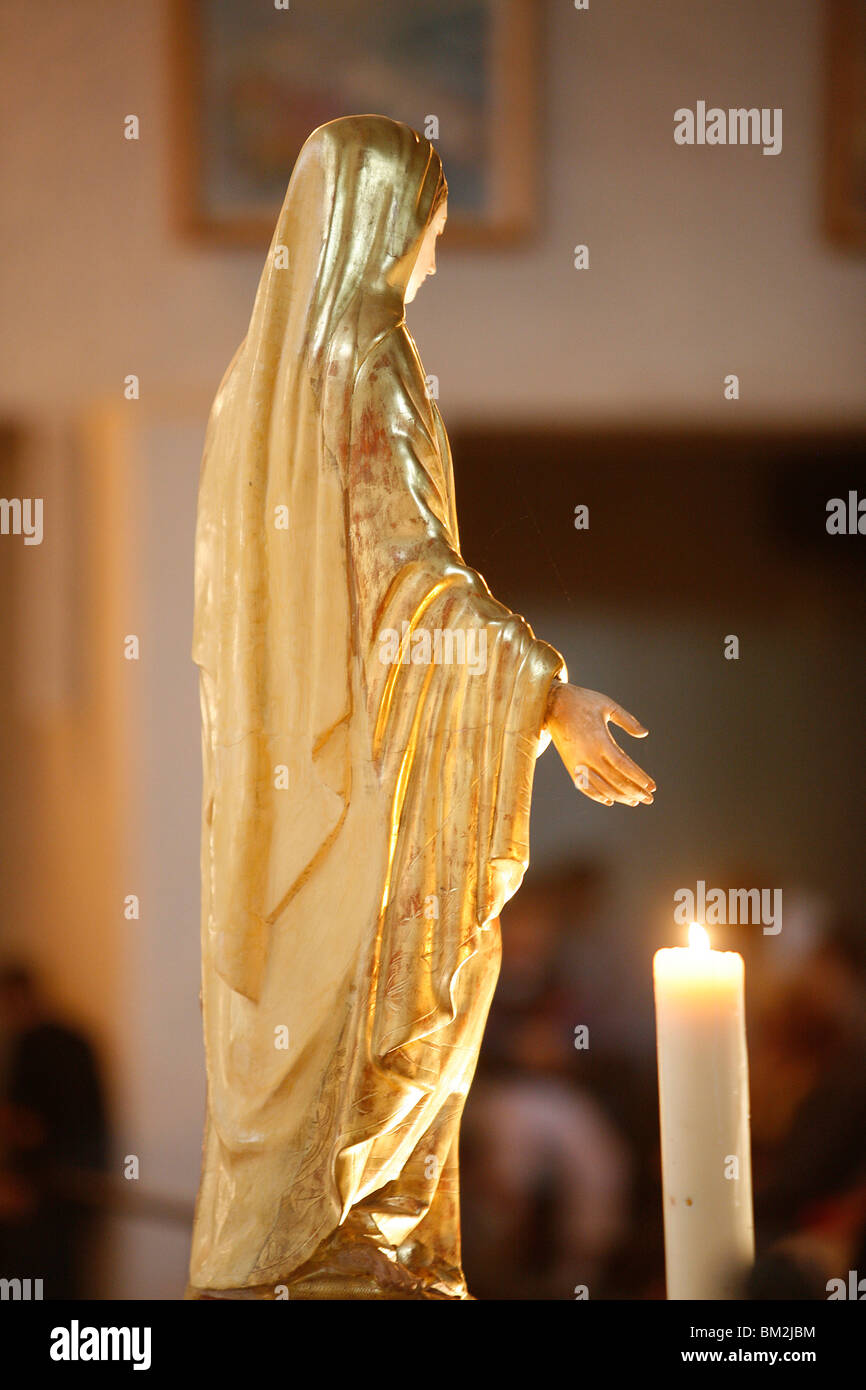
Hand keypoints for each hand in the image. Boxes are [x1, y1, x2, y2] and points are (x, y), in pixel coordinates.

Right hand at [544, 682, 654, 806]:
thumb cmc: (583, 701)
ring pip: (600, 786)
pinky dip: (596, 795)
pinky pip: (583, 786)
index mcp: (600, 740)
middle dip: (634, 791)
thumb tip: (645, 734)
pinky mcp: (569, 764)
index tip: (652, 787)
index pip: (623, 765)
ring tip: (634, 801)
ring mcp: (577, 762)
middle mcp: (588, 754)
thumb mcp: (608, 705)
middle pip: (615, 780)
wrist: (551, 703)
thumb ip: (627, 721)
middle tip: (649, 799)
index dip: (639, 778)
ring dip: (619, 796)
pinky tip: (609, 800)